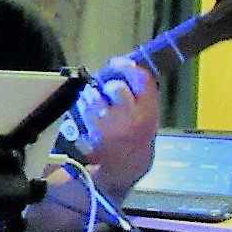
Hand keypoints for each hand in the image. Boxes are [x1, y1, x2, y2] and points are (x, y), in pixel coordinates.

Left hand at [72, 56, 159, 190]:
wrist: (125, 169)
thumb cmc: (135, 140)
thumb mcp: (147, 118)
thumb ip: (138, 96)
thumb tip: (120, 71)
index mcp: (150, 111)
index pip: (142, 79)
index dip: (128, 67)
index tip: (119, 62)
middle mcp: (132, 117)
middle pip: (116, 87)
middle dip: (109, 86)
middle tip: (108, 92)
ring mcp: (111, 125)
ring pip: (95, 96)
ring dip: (92, 95)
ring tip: (95, 103)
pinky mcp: (92, 131)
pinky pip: (82, 108)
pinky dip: (82, 106)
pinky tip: (87, 112)